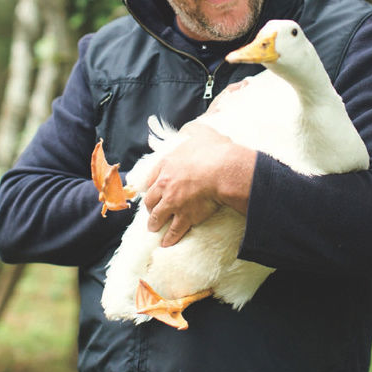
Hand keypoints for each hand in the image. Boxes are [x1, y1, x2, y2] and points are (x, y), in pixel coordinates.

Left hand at [144, 124, 254, 246]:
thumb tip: (193, 127)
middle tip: (151, 211)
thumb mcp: (201, 133)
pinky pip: (174, 231)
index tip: (148, 190)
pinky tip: (166, 244)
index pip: (150, 178)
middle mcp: (166, 185)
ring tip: (154, 229)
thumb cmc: (214, 150)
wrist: (223, 170)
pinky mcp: (185, 217)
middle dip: (149, 207)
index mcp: (167, 164)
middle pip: (150, 200)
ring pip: (158, 217)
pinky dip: (169, 239)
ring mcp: (173, 203)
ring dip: (155, 224)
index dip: (149, 186)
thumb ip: (194, 129)